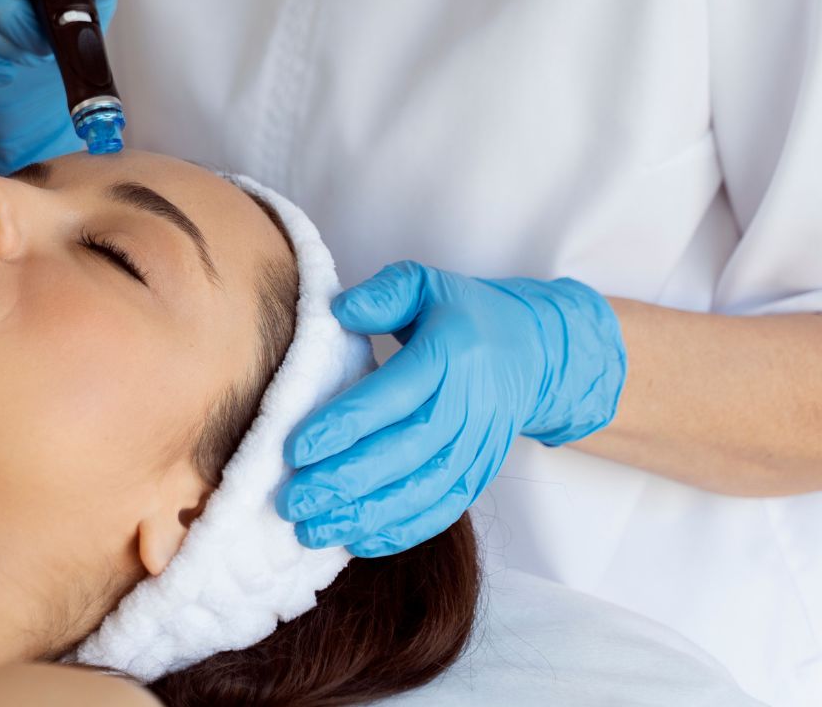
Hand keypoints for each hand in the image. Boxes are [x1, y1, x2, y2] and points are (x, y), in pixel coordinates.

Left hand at [277, 262, 626, 556]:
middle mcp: (468, 407)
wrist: (534, 353)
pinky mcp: (478, 474)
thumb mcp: (426, 285)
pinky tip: (356, 541)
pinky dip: (401, 531)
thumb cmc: (462, 315)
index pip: (393, 395)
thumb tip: (340, 310)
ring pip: (422, 491)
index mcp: (450, 355)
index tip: (294, 448)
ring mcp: (477, 446)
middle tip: (291, 501)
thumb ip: (384, 294)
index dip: (344, 425)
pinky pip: (441, 510)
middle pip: (405, 453)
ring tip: (311, 530)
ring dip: (365, 516)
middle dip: (345, 482)